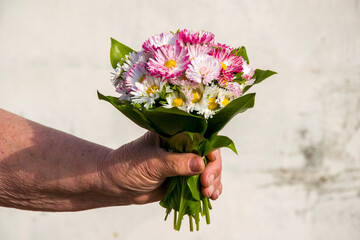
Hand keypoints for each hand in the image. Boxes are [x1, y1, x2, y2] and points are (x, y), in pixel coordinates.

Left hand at [98, 131, 222, 204]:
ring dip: (214, 182)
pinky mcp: (183, 178)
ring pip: (208, 169)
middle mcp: (182, 147)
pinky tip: (211, 197)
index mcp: (175, 134)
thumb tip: (201, 164)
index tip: (206, 172)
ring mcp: (184, 163)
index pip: (202, 139)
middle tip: (206, 186)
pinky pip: (201, 182)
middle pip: (209, 155)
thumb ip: (176, 163)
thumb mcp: (152, 164)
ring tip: (208, 195)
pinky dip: (210, 189)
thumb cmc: (129, 167)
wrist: (116, 185)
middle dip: (213, 171)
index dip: (210, 154)